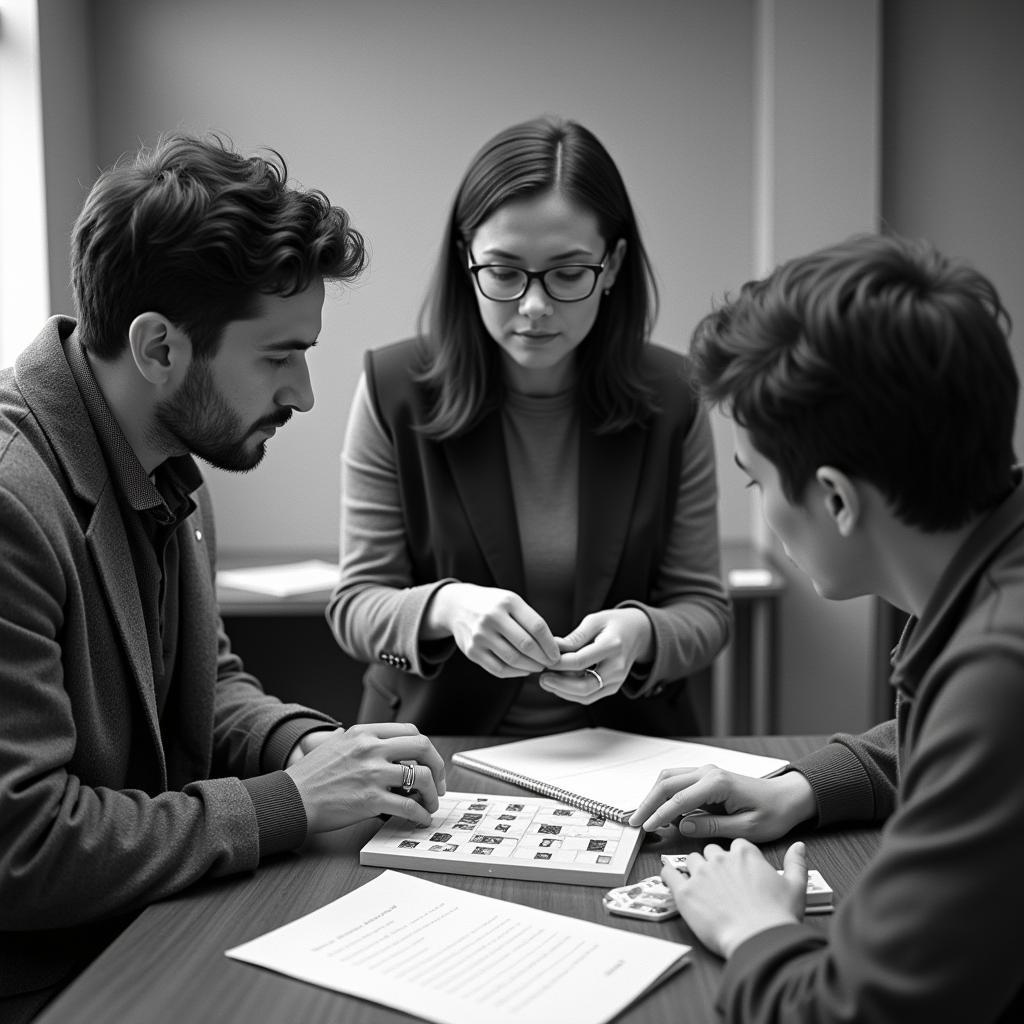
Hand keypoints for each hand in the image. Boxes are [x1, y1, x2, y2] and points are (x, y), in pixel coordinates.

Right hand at [284, 723, 445, 833]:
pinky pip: (409, 806)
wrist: (290, 800)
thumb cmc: (310, 777)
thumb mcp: (336, 744)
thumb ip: (361, 742)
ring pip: (422, 777)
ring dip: (433, 793)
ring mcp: (372, 773)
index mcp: (363, 733)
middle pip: (422, 747)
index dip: (425, 747)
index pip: (409, 730)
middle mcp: (370, 748)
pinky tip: (420, 818)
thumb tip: (384, 747)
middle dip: (438, 766)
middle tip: (439, 782)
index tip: (429, 761)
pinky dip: (421, 814)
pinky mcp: (371, 800)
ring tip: (430, 804)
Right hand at [425, 583, 558, 677]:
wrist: (458, 606)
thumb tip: (554, 647)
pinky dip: (515, 673)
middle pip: (526, 644)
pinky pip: (498, 669)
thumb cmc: (494, 605)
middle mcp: (492, 617)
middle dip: (543, 658)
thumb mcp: (512, 602)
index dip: (550, 644)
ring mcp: (480, 635)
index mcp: (508, 602)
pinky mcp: (472, 651)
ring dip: (531, 667)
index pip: (537, 626)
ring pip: (513, 659)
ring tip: (539, 667)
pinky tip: (524, 670)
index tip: (557, 654)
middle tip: (551, 664)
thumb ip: (530, 621)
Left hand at [538, 608, 651, 704]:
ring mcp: (617, 681)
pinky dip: (571, 693)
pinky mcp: (613, 688)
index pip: (580, 661)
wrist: (638, 633)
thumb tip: (553, 647)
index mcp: (613, 646)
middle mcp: (617, 667)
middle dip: (559, 685)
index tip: (543, 660)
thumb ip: (575, 637)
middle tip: (542, 678)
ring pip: (586, 695)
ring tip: (546, 681)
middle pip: (585, 685)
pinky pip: (590, 696)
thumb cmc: (613, 624)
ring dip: (563, 691)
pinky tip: (558, 684)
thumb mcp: (595, 620)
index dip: (559, 663)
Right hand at [628, 766, 815, 841]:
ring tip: (643, 817)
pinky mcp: (706, 777)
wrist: (787, 798)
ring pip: (669, 778)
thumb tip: (683, 825)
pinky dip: (664, 793)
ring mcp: (706, 772)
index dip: (659, 814)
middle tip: (635, 823)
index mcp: (717, 784)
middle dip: (648, 803)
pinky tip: (661, 811)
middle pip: (667, 783)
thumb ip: (712, 827)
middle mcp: (708, 772)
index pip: (679, 799)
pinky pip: (678, 781)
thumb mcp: (746, 829)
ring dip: (653, 796)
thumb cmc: (772, 814)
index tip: (646, 828)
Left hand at [661, 840, 806, 957]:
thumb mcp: (796, 887)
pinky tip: (669, 875)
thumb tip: (799, 847)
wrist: (759, 940)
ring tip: (700, 883)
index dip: (736, 858)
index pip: (735, 846)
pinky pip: (670, 874)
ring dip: (695, 869)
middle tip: (720, 881)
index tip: (737, 869)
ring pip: (692, 860)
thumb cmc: (777, 918)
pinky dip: (668, 873)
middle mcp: (720, 859)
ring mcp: (701, 874)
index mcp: (745, 854)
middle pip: (711, 851)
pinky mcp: (685, 892)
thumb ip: (795, 863)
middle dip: (715, 863)